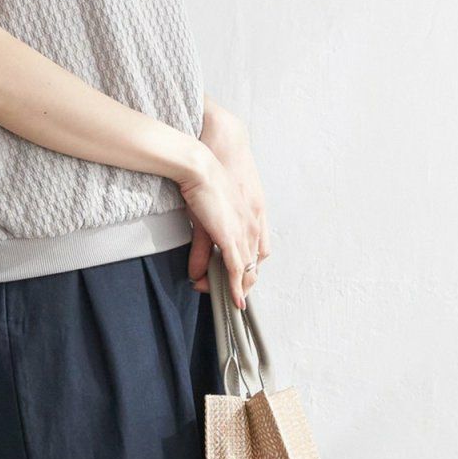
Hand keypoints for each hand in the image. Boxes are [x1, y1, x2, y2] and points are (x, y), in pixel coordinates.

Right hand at [184, 106, 269, 307]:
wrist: (200, 160)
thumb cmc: (204, 174)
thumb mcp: (208, 207)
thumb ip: (205, 236)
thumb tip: (198, 251)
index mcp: (254, 212)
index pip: (258, 247)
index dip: (249, 264)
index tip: (236, 274)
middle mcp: (254, 223)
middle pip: (256, 262)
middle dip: (243, 281)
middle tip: (228, 292)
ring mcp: (244, 230)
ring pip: (246, 269)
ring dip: (234, 287)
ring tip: (221, 297)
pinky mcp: (231, 235)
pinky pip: (236, 268)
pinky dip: (234, 287)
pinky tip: (231, 298)